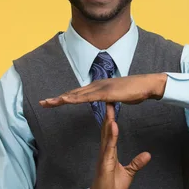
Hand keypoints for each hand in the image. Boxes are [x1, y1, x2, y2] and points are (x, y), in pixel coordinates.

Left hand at [39, 73, 167, 107]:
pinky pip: (87, 97)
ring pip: (77, 94)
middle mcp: (96, 85)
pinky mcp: (106, 93)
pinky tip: (66, 101)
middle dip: (57, 98)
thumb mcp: (118, 97)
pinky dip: (75, 98)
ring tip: (48, 102)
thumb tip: (106, 102)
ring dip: (62, 98)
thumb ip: (109, 99)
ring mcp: (100, 88)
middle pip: (73, 93)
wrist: (147, 85)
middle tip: (42, 103)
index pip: (77, 94)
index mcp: (98, 87)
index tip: (52, 102)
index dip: (64, 98)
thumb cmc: (135, 91)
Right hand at [84, 103, 150, 188]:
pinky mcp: (105, 163)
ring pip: (107, 135)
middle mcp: (106, 151)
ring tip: (111, 108)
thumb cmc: (112, 187)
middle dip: (108, 115)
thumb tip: (147, 154)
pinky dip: (111, 136)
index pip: (111, 132)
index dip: (111, 119)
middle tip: (109, 99)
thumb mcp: (129, 173)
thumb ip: (136, 163)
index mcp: (110, 152)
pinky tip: (113, 126)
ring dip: (109, 121)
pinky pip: (109, 147)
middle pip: (107, 130)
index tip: (113, 106)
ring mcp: (104, 156)